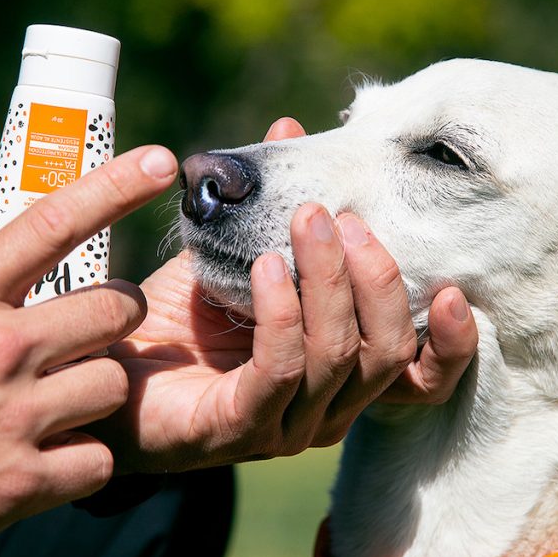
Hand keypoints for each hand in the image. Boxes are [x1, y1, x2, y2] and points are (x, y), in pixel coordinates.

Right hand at [0, 146, 177, 555]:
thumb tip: (17, 267)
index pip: (52, 223)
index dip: (115, 186)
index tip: (160, 163)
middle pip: (116, 309)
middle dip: (114, 320)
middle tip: (89, 336)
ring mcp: (10, 416)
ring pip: (114, 383)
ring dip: (92, 395)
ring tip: (52, 409)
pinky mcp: (18, 483)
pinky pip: (98, 460)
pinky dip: (79, 463)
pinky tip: (44, 462)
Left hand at [98, 118, 478, 473]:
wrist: (100, 367)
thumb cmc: (179, 317)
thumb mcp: (238, 253)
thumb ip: (273, 206)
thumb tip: (291, 129)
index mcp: (341, 376)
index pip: (420, 377)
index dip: (450, 343)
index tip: (457, 284)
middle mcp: (325, 409)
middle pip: (386, 353)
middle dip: (376, 278)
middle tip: (343, 217)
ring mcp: (284, 426)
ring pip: (338, 357)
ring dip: (328, 280)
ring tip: (307, 221)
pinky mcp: (236, 427)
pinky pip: (279, 369)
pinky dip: (280, 311)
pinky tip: (262, 266)